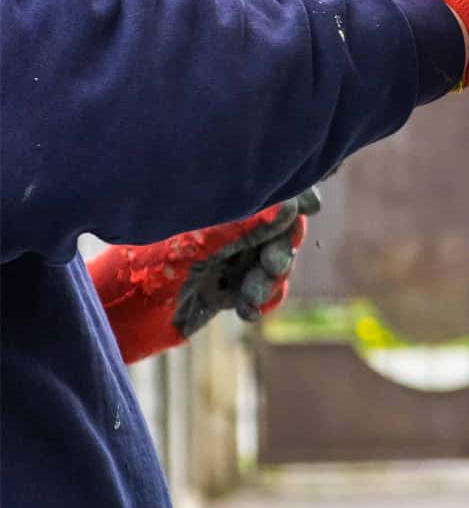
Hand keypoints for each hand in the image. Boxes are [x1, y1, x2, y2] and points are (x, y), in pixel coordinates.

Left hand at [88, 189, 319, 363]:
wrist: (120, 313)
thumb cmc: (148, 266)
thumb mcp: (200, 243)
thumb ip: (244, 225)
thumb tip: (290, 207)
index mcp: (220, 205)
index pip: (271, 194)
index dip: (295, 201)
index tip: (307, 211)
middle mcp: (228, 228)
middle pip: (281, 229)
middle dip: (281, 248)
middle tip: (271, 266)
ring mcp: (229, 258)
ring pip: (275, 263)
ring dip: (271, 280)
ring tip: (250, 295)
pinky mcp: (227, 288)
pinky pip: (263, 292)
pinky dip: (263, 301)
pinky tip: (248, 310)